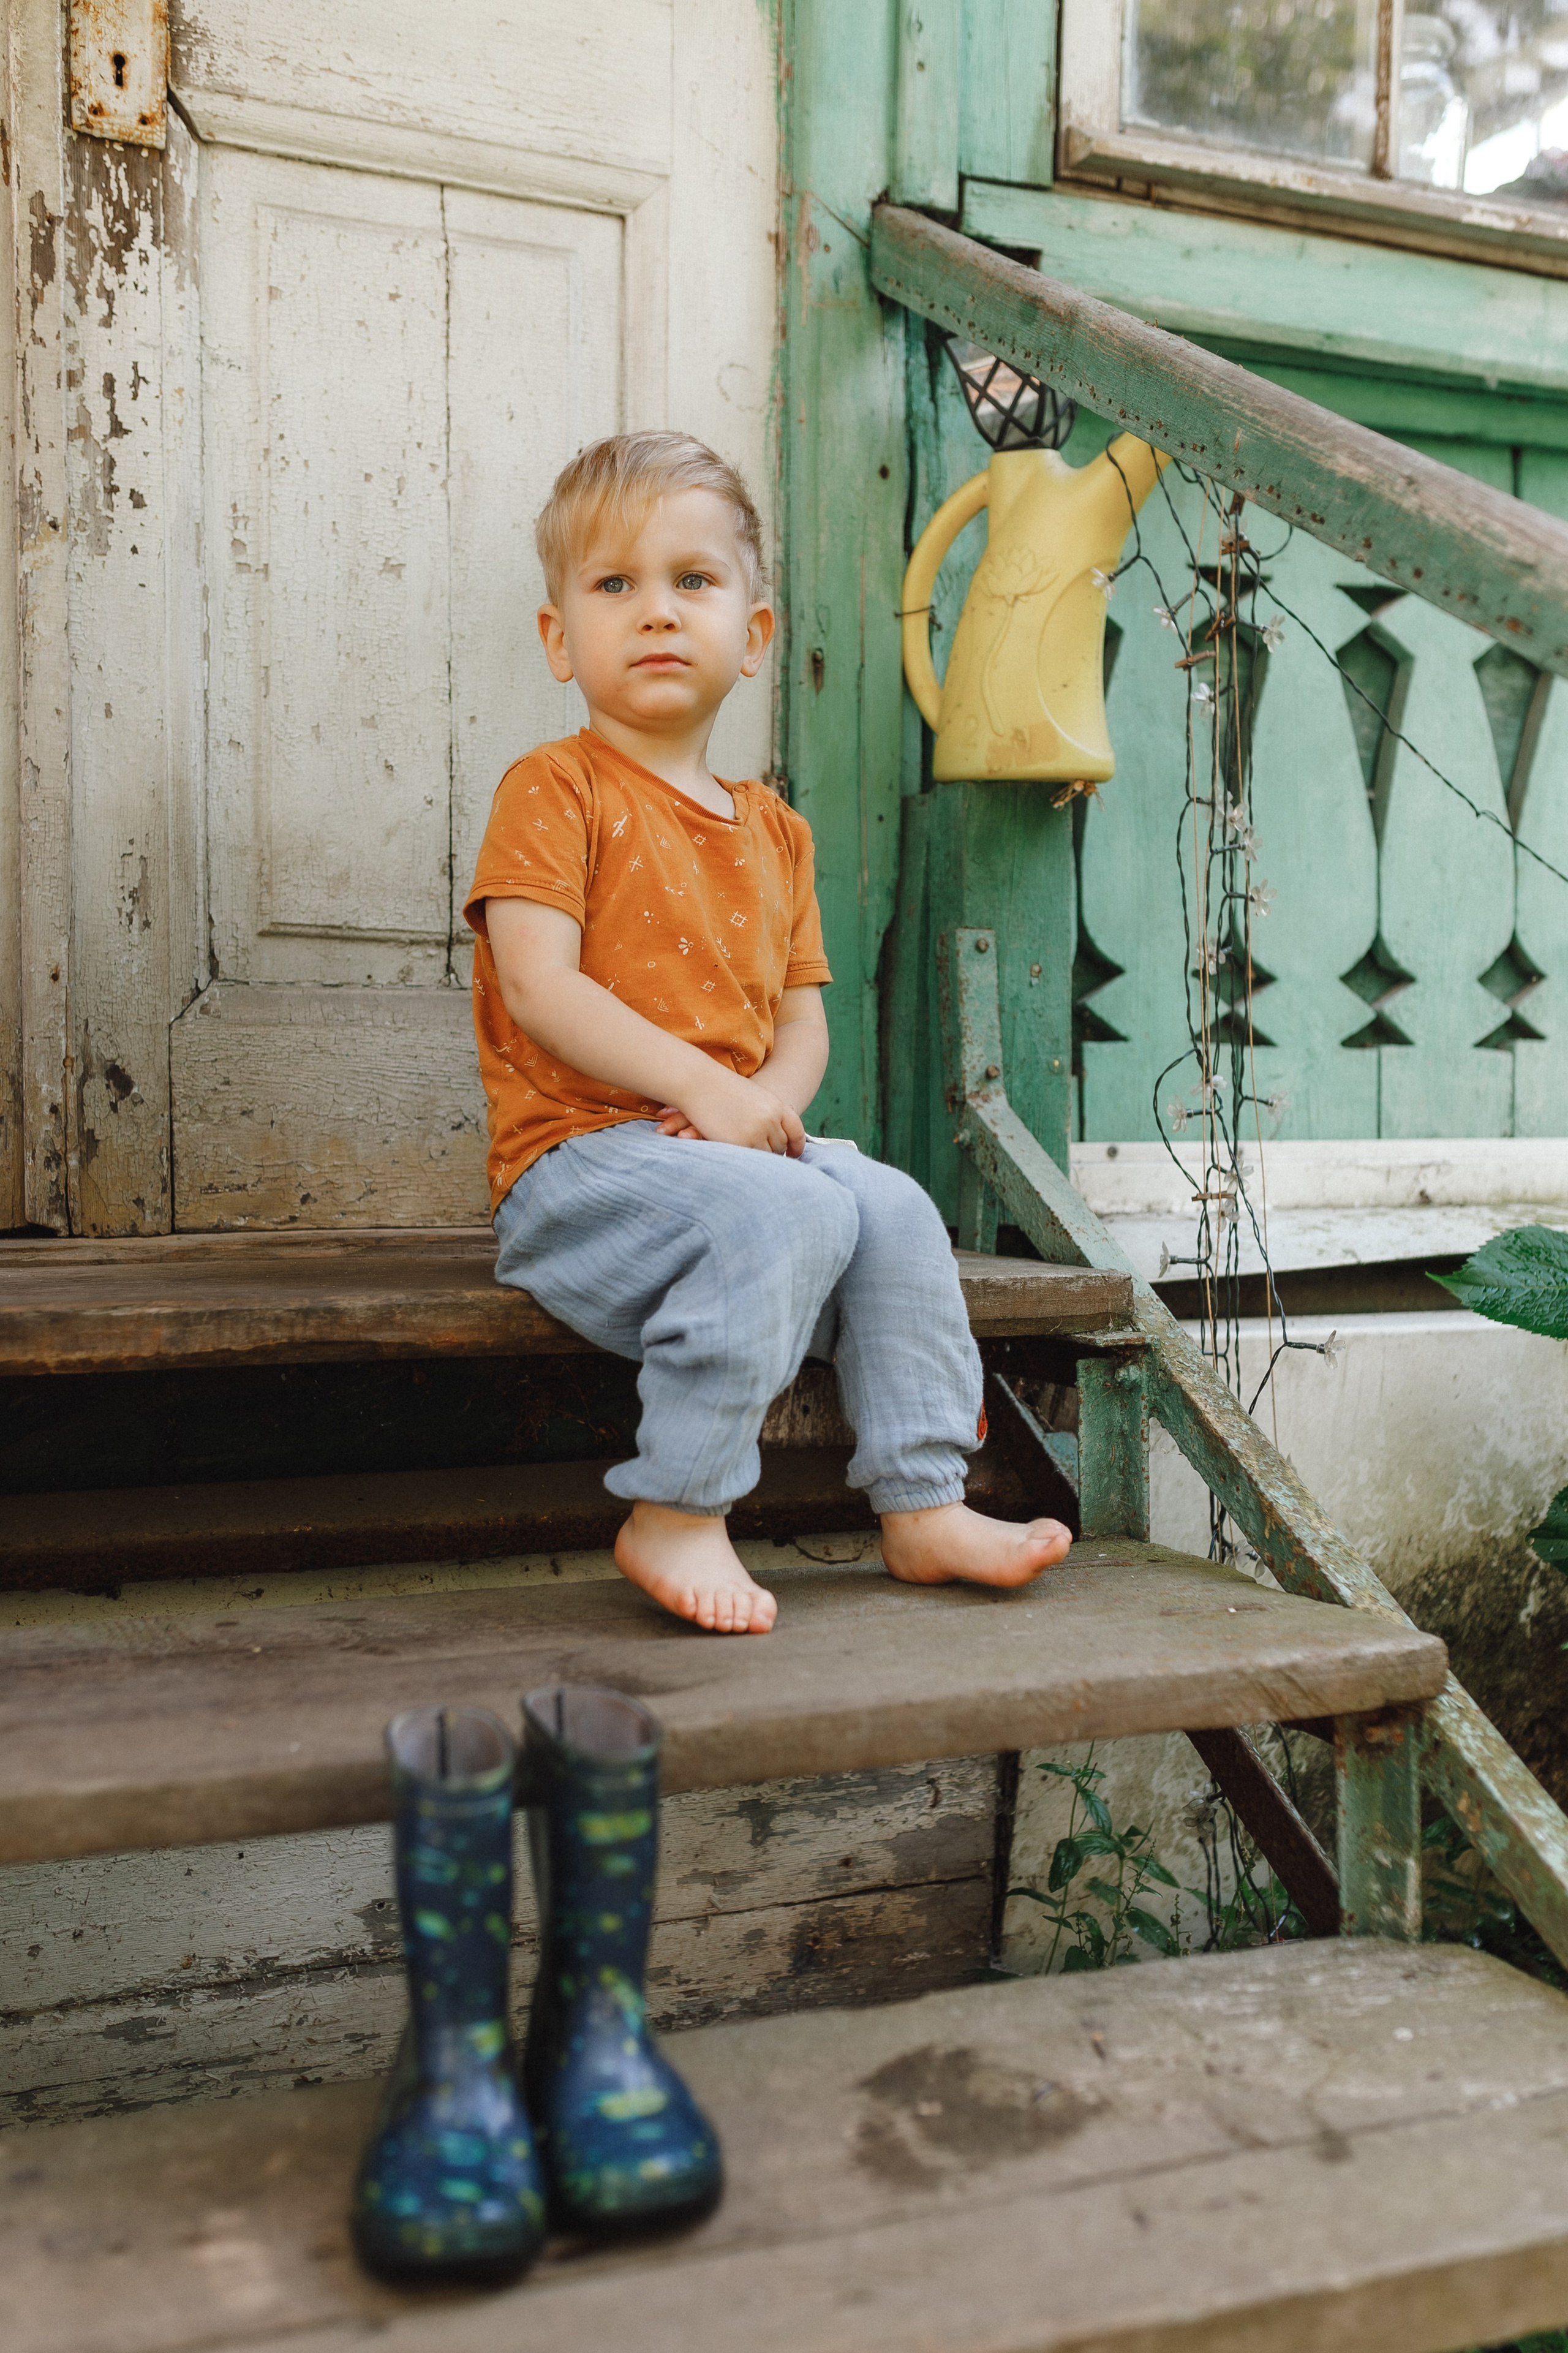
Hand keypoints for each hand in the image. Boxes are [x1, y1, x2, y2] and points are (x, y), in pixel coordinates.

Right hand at [656, 1072, 804, 1154]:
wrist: (699, 1082)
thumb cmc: (721, 1089)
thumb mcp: (753, 1097)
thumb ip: (768, 1115)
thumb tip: (781, 1142)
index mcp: (776, 1105)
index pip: (796, 1131)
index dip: (797, 1145)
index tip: (793, 1154)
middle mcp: (771, 1119)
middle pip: (780, 1145)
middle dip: (771, 1150)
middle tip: (757, 1150)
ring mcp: (757, 1132)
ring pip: (765, 1155)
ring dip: (758, 1155)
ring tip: (744, 1149)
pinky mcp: (741, 1143)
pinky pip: (750, 1159)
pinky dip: (745, 1159)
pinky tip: (736, 1152)